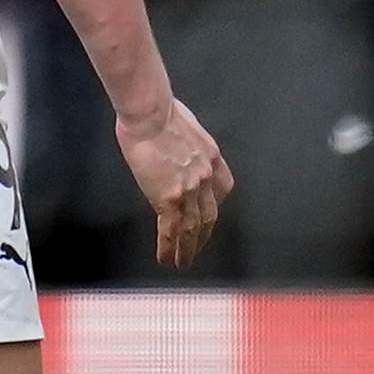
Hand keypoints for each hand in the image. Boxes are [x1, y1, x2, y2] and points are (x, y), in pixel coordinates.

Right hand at [115, 98, 231, 269]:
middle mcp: (206, 178)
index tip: (207, 214)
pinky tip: (166, 258)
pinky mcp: (168, 198)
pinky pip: (170, 229)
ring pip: (192, 228)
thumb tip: (175, 147)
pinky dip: (169, 247)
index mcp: (211, 157)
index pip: (222, 189)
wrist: (151, 114)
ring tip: (182, 262)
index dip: (215, 204)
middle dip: (204, 235)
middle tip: (197, 248)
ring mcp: (189, 190)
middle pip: (209, 215)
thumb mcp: (185, 126)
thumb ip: (185, 143)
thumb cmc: (161, 110)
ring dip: (188, 249)